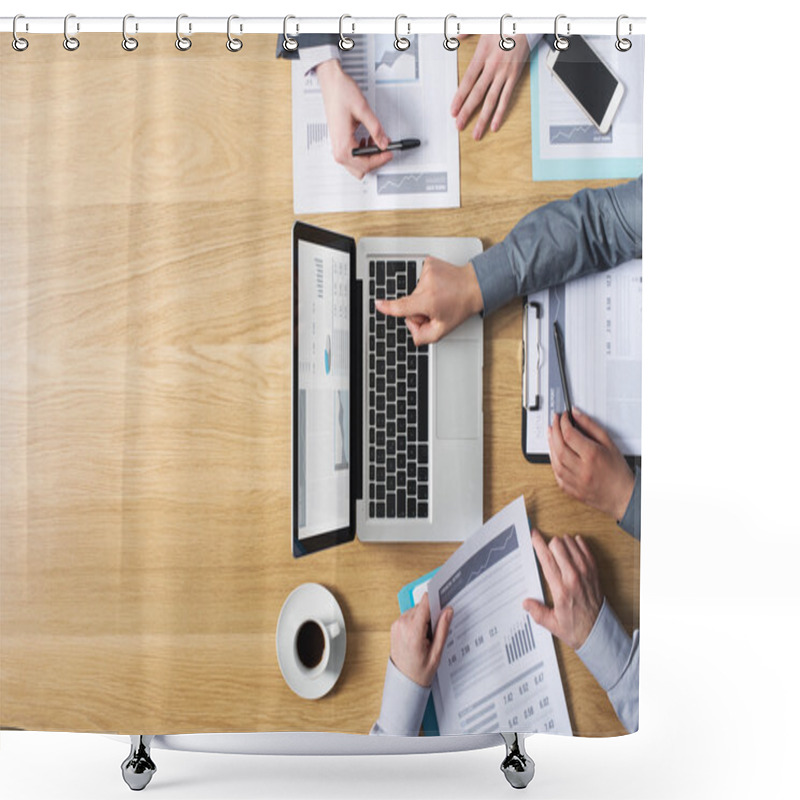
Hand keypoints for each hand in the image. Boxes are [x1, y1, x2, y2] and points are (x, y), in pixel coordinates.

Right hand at [315, 58, 392, 179]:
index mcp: (343, 145)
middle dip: (375, 161)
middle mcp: (338, 149)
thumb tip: (384, 143)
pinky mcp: (339, 142)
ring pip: (357, 165)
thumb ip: (376, 130)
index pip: (365, 164)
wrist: (331, 83)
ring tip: (377, 142)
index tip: (390, 152)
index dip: (381, 159)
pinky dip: (363, 152)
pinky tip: (368, 140)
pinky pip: (352, 156)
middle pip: (360, 169)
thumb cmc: (341, 93)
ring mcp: (337, 146)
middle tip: (386, 149)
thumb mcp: (363, 110)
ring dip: (369, 157)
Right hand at [375, 257, 483, 344]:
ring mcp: (427, 272)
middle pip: (409, 303)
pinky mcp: (429, 264)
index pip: (402, 306)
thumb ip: (423, 337)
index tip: (378, 304)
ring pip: (415, 292)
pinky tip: (439, 287)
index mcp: (428, 301)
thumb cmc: (461, 305)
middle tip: (435, 310)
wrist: (474, 285)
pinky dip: (428, 285)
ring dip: (424, 298)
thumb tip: (412, 332)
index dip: (388, 307)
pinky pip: (420, 280)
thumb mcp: (444, 330)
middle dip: (419, 310)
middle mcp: (426, 284)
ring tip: (440, 297)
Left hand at [390, 593, 452, 687]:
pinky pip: (409, 616)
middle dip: (431, 615)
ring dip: (423, 619)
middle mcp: (402, 625)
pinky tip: (418, 636)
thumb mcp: (436, 653)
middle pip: (421, 606)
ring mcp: (397, 625)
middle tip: (434, 632)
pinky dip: (416, 622)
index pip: (425, 603)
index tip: (443, 604)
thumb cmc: (419, 672)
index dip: (436, 601)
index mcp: (413, 631)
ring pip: (415, 610)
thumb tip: (448, 610)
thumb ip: (443, 629)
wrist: (403, 682)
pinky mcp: (394, 626)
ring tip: (425, 637)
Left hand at [451, 34, 530, 139]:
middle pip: (477, 93)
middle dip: (467, 112)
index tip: (453, 111)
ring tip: (476, 133)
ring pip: (491, 100)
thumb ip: (465, 31)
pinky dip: (500, 113)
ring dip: (483, 118)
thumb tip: (454, 36)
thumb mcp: (481, 24)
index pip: (467, 81)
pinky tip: (495, 125)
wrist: (525, 23)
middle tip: (459, 126)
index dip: (459, 97)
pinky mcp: (514, 77)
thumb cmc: (503, 24)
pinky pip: (506, 98)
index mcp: (482, 54)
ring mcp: (504, 73)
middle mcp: (492, 66)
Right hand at [524, 529, 602, 650]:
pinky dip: (578, 544)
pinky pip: (586, 549)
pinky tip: (573, 545)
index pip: (547, 559)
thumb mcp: (552, 624)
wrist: (599, 632)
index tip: (534, 536)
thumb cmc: (576, 628)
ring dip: (563, 543)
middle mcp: (574, 577)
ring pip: (571, 544)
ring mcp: (586, 572)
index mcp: (561, 589)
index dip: (538, 544)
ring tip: (559, 549)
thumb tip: (526, 603)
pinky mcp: (594, 571)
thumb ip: (537, 612)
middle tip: (547, 549)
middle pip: (558, 546)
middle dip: (550, 544)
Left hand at [548, 408, 635, 520]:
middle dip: (554, 431)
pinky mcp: (571, 490)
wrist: (623, 495)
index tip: (563, 416)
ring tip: (551, 434)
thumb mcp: (609, 443)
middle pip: (559, 446)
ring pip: (555, 460)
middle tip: (554, 422)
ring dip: (550, 445)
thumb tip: (576, 414)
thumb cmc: (618, 470)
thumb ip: (590, 426)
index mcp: (592, 455)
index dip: (563, 422)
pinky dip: (553, 461)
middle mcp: (582, 469)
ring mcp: (575, 481)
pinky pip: (556, 474)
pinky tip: (554, 453)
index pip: (569, 434)